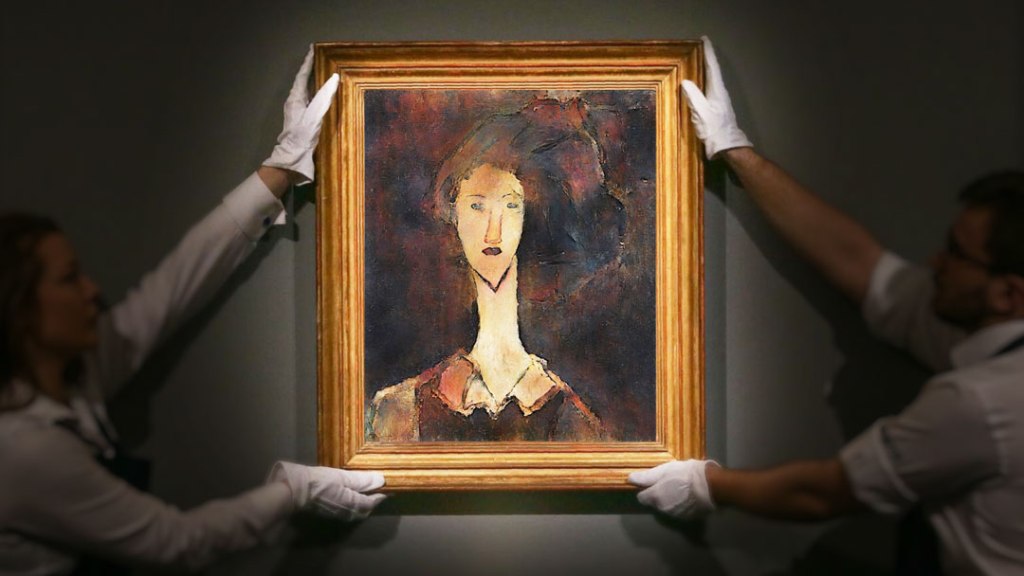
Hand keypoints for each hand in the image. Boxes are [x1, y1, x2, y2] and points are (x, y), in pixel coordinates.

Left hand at [263, 46, 339, 184]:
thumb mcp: (315, 115)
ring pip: (305, 91)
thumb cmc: (302, 136)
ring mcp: (297, 111)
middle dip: (310, 69)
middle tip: (319, 58)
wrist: (293, 158)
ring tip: (322, 72)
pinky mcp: (301, 119)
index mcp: (295, 98)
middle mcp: (294, 102)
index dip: (308, 62)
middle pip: (303, 81)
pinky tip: (322, 96)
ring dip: (313, 81)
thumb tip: (334, 79)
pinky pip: (309, 100)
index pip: (302, 75)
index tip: (313, 49)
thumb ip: (324, 97)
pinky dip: (315, 93)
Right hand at [269, 461, 385, 520]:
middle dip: (374, 501)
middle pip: (365, 509)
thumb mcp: (342, 476)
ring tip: (368, 492)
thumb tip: (382, 480)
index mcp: (352, 503)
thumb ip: (362, 479)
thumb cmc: (318, 481)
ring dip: (364, 503)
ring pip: (356, 511)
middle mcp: (346, 512)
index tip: (390, 487)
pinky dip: (354, 504)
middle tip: (380, 489)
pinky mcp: (328, 512)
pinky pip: (347, 510)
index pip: (372, 502)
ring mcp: (336, 514)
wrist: (292, 492)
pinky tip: (351, 495)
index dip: (382, 494)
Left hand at [628, 459, 716, 518]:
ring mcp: (676, 515)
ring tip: (680, 487)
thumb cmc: (685, 474)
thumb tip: (630, 479)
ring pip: (667, 507)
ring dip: (670, 499)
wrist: (711, 486)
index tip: (653, 482)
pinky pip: (679, 510)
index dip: (645, 489)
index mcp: (655, 497)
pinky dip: (681, 504)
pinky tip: (688, 495)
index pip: (642, 497)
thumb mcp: (664, 470)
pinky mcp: (688, 517)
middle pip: (654, 502)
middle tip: (669, 481)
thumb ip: (646, 477)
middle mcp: (662, 509)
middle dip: (658, 494)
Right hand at [682, 36, 751, 158]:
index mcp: (717, 91)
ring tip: (698, 61)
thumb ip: (693, 97)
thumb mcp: (701, 114)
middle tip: (700, 47)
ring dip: (707, 69)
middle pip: (714, 71)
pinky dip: (705, 80)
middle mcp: (720, 92)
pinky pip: (710, 88)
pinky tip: (700, 83)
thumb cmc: (714, 130)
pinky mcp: (718, 107)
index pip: (712, 67)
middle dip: (707, 58)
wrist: (728, 147)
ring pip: (713, 79)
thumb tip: (685, 81)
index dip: (708, 53)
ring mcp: (721, 100)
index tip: (705, 40)